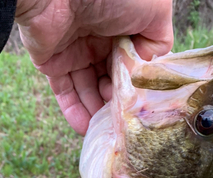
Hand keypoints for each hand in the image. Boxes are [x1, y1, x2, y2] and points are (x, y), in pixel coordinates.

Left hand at [16, 0, 172, 134]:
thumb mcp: (154, 10)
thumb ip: (160, 39)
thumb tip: (149, 66)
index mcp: (123, 26)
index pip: (133, 63)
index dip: (136, 84)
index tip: (140, 103)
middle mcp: (99, 39)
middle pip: (111, 80)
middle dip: (117, 102)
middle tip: (123, 121)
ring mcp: (74, 51)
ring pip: (89, 90)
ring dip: (98, 113)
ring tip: (107, 131)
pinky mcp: (52, 63)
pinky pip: (65, 93)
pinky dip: (75, 113)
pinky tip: (86, 130)